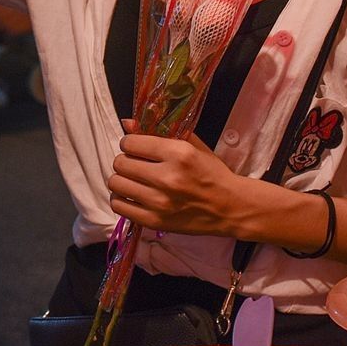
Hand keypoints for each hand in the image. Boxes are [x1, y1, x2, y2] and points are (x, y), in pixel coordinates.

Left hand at [108, 125, 245, 237]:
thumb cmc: (212, 174)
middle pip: (120, 163)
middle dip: (125, 160)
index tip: (137, 147)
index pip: (130, 143)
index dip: (130, 143)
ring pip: (116, 184)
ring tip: (133, 180)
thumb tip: (127, 123)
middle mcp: (167, 178)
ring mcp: (159, 202)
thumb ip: (161, 132)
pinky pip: (118, 206)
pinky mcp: (154, 221)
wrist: (230, 208)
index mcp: (179, 154)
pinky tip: (133, 196)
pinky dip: (121, 199)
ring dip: (121, 179)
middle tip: (136, 165)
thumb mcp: (194, 147)